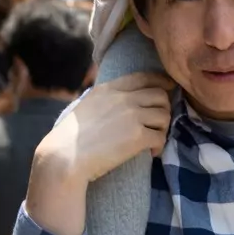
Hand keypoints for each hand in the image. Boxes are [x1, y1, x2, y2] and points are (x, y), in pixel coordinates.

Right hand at [37, 72, 173, 186]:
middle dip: (164, 109)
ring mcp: (133, 116)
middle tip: (158, 124)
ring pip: (164, 115)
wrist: (65, 157)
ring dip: (163, 129)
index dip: (161, 81)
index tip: (168, 87)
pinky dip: (159, 147)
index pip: (144, 77)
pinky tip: (151, 153)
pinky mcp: (138, 136)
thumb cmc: (70, 137)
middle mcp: (124, 98)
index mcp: (109, 89)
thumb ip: (105, 99)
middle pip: (160, 95)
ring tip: (153, 140)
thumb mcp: (86, 105)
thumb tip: (119, 101)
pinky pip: (161, 137)